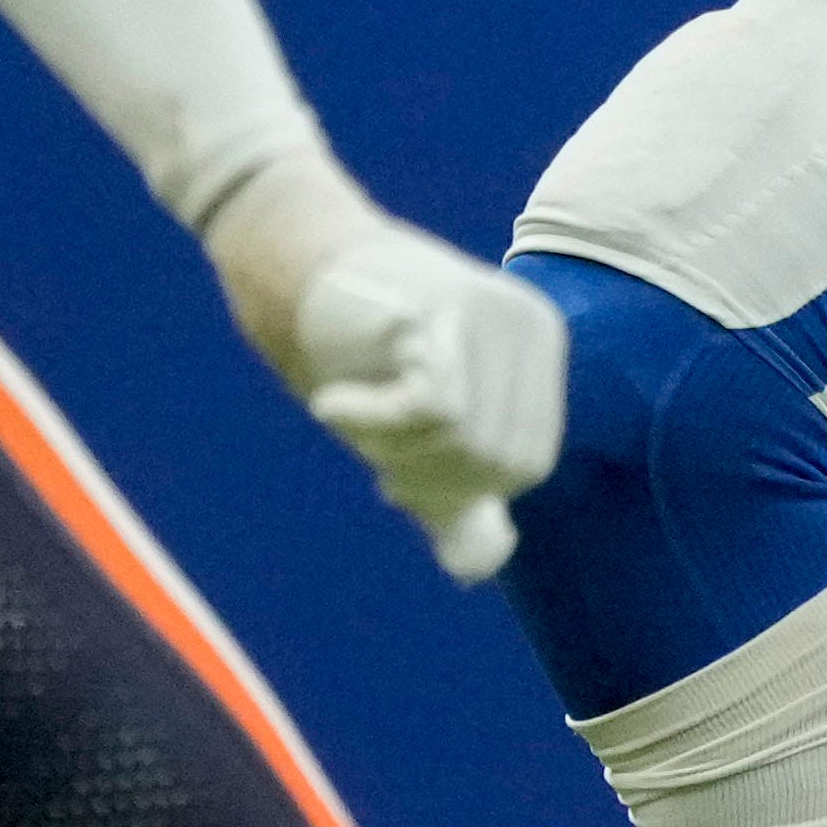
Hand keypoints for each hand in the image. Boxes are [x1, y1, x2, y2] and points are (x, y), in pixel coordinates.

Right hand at [199, 144, 568, 582]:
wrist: (285, 259)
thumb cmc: (350, 345)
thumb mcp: (413, 429)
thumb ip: (452, 487)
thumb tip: (477, 567)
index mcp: (541, 352)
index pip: (523, 467)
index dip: (451, 484)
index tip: (391, 458)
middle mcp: (533, 330)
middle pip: (500, 462)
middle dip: (423, 471)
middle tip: (366, 428)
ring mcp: (496, 316)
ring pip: (468, 443)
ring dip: (391, 446)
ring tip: (350, 405)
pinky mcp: (450, 309)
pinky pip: (434, 412)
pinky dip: (373, 422)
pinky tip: (333, 403)